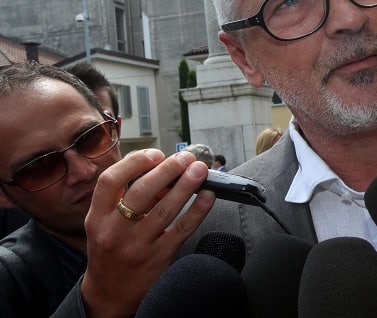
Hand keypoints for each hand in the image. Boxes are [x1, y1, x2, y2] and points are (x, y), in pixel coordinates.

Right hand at [80, 149, 215, 317]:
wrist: (110, 294)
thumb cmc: (111, 248)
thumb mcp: (105, 223)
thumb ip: (127, 197)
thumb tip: (165, 173)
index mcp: (97, 217)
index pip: (109, 181)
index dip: (134, 162)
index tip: (156, 154)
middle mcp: (114, 231)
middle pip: (141, 192)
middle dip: (167, 170)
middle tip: (186, 157)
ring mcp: (137, 246)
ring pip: (165, 210)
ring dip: (186, 185)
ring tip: (200, 169)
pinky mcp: (158, 258)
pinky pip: (182, 229)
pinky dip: (198, 210)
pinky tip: (208, 196)